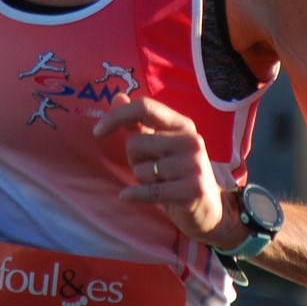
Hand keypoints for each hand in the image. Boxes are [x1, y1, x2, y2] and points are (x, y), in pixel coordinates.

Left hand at [93, 95, 242, 249]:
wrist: (208, 208)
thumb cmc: (176, 174)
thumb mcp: (158, 146)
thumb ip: (138, 123)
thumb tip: (118, 97)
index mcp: (182, 125)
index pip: (145, 107)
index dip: (117, 117)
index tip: (97, 132)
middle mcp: (191, 140)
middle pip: (135, 142)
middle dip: (134, 159)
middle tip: (152, 170)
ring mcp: (194, 164)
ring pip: (140, 169)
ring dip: (142, 180)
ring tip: (160, 183)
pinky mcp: (193, 189)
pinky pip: (149, 190)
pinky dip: (134, 195)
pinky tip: (128, 196)